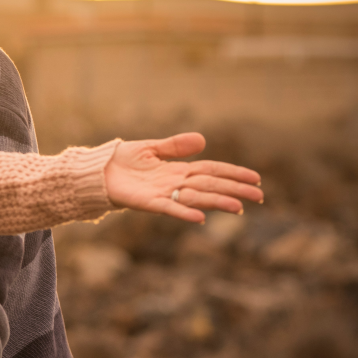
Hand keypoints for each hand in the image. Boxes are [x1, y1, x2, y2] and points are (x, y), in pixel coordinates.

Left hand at [104, 132, 262, 222]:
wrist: (97, 171)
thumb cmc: (123, 161)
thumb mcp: (151, 148)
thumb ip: (175, 146)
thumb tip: (202, 140)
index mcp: (178, 170)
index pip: (212, 171)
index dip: (233, 174)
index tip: (255, 179)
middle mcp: (175, 183)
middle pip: (210, 185)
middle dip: (234, 190)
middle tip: (259, 196)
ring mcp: (163, 194)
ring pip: (196, 198)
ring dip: (216, 202)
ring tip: (238, 207)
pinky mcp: (148, 202)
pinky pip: (169, 208)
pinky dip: (184, 212)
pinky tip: (200, 218)